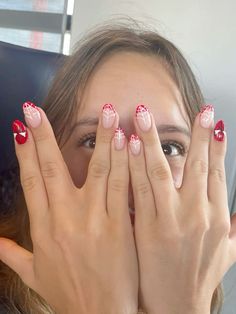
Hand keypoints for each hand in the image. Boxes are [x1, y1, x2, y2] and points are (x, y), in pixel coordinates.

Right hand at [0, 102, 137, 313]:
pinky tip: (127, 140)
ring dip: (100, 139)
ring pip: (96, 170)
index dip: (24, 152)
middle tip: (37, 110)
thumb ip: (14, 256)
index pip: (31, 180)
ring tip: (105, 112)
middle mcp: (66, 219)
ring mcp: (95, 220)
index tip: (20, 127)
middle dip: (44, 136)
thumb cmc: (70, 295)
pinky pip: (122, 187)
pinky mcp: (120, 226)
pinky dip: (124, 162)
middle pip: (53, 169)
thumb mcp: (36, 275)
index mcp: (44, 228)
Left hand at [129, 105, 235, 313]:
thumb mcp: (227, 254)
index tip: (214, 122)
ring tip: (146, 115)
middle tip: (195, 109)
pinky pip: (138, 190)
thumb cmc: (198, 278)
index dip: (216, 146)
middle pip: (195, 166)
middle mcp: (196, 215)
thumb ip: (235, 229)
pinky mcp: (146, 229)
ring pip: (161, 172)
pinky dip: (134, 165)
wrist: (175, 308)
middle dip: (195, 135)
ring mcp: (170, 221)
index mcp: (215, 217)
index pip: (216, 172)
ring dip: (154, 141)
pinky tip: (129, 144)